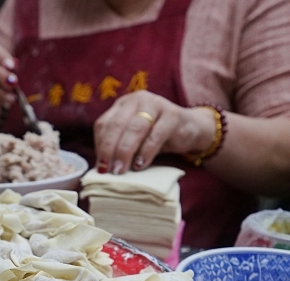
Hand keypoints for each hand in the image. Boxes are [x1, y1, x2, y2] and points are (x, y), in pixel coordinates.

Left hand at [93, 91, 216, 173]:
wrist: (190, 129)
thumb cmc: (156, 137)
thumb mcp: (134, 140)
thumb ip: (118, 146)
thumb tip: (101, 168)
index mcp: (122, 105)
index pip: (104, 124)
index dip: (100, 146)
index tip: (99, 167)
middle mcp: (137, 100)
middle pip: (117, 124)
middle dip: (110, 149)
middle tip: (108, 170)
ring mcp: (156, 104)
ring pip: (135, 128)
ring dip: (125, 151)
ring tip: (121, 170)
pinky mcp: (173, 114)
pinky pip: (156, 135)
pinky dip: (146, 152)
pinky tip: (140, 165)